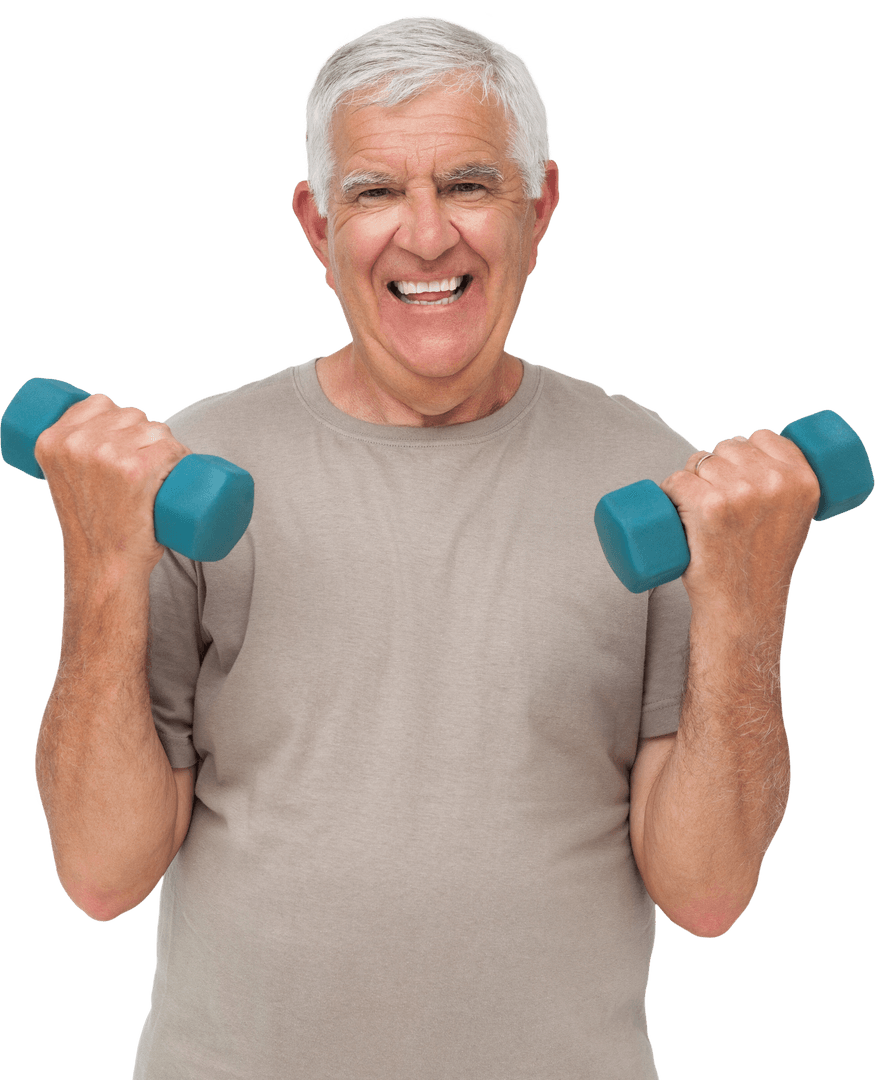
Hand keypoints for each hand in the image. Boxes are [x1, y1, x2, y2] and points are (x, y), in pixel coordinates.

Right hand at [34, 394, 191, 574]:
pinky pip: (172, 448)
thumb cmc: (94, 524)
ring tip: (161, 477)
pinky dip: (182, 457)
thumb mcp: (67, 479)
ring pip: (157, 430)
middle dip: (146, 435)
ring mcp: (107, 455)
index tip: (128, 444)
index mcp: (52, 440)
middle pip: (132, 415)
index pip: (100, 403)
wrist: (105, 566)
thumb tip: (104, 422)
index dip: (121, 420)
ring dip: (168, 447)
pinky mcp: (136, 471)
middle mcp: (77, 443)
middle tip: (147, 470)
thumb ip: (74, 452)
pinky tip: (180, 469)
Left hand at [659, 430, 821, 619]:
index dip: (744, 452)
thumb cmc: (761, 564)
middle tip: (718, 505)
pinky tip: (675, 509)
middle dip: (715, 467)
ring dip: (691, 480)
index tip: (737, 476)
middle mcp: (774, 482)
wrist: (743, 606)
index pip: (763, 437)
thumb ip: (784, 484)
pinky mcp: (708, 507)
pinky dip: (669, 491)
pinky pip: (676, 479)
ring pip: (699, 461)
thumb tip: (750, 447)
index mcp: (802, 481)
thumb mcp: (793, 517)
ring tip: (700, 512)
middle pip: (727, 447)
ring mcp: (740, 493)